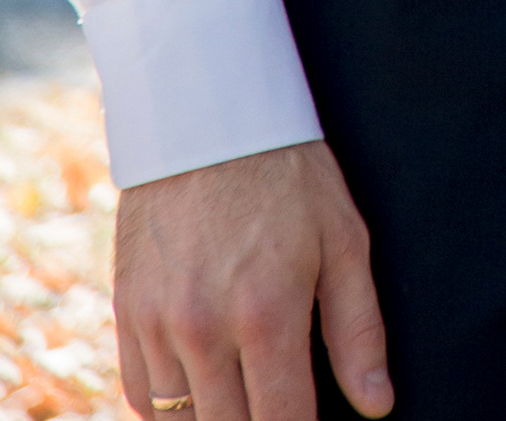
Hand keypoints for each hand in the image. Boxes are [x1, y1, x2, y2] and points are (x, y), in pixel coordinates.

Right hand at [114, 139, 390, 420]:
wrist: (205, 114)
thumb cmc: (289, 173)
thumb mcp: (343, 238)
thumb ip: (358, 330)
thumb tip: (377, 406)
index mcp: (267, 314)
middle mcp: (205, 330)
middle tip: (279, 407)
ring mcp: (158, 324)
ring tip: (244, 400)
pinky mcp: (127, 312)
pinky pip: (142, 396)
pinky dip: (169, 406)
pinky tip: (202, 390)